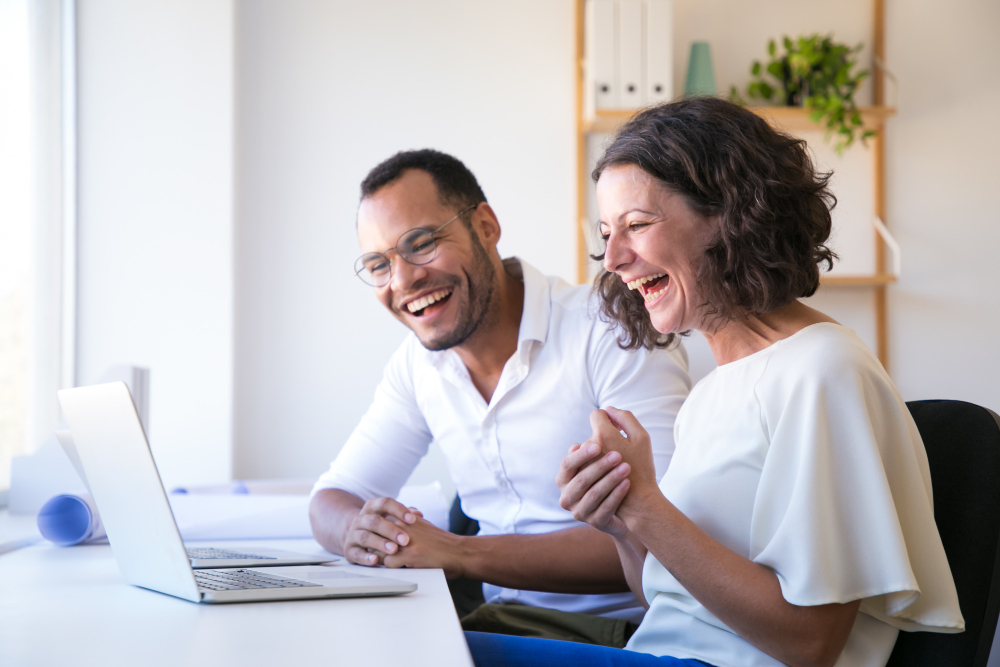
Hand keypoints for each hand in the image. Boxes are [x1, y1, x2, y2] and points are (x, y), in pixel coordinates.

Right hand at [341, 497, 420, 565]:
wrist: (354, 533)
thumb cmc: (379, 525)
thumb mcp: (389, 516)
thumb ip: (404, 514)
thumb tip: (419, 514)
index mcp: (372, 507)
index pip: (385, 503)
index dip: (399, 510)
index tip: (412, 519)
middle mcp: (361, 519)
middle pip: (375, 521)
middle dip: (391, 530)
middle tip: (406, 540)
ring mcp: (353, 534)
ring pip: (365, 537)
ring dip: (380, 543)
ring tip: (394, 550)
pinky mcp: (349, 550)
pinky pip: (356, 553)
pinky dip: (366, 557)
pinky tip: (376, 560)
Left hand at [382, 517, 465, 578]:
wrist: (459, 552)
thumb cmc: (441, 542)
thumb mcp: (422, 525)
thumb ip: (406, 523)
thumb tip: (390, 526)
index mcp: (406, 516)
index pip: (380, 523)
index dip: (377, 535)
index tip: (375, 542)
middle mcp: (404, 525)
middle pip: (377, 535)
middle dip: (375, 546)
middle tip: (376, 554)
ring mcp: (405, 539)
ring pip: (379, 549)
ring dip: (381, 558)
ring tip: (386, 563)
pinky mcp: (409, 554)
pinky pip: (388, 563)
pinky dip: (390, 568)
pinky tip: (398, 568)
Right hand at [556, 440, 631, 536]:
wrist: (616, 511)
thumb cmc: (600, 481)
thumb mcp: (590, 467)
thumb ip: (584, 456)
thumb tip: (576, 446)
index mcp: (562, 481)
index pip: (567, 465)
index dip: (581, 455)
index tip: (598, 445)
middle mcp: (566, 498)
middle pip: (581, 480)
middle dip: (600, 466)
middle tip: (618, 455)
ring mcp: (579, 513)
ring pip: (594, 494)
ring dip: (611, 479)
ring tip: (626, 467)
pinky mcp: (595, 522)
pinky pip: (606, 507)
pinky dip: (617, 494)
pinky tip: (627, 483)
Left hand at [590, 407, 660, 521]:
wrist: (636, 501)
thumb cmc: (642, 467)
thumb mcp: (642, 438)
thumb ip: (625, 418)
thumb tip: (608, 409)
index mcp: (603, 435)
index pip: (597, 414)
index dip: (608, 418)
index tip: (618, 429)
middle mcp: (588, 447)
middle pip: (594, 432)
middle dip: (606, 437)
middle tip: (621, 451)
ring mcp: (581, 462)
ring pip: (587, 449)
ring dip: (599, 452)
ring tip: (615, 464)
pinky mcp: (579, 477)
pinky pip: (583, 463)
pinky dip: (593, 463)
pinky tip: (606, 471)